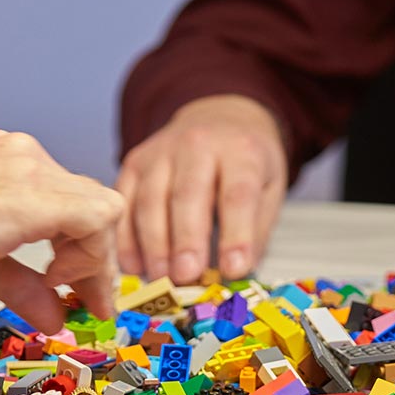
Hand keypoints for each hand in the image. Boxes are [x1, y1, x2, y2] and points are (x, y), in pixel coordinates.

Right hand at [116, 94, 286, 282]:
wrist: (219, 118)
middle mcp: (198, 144)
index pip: (237, 194)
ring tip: (162, 276)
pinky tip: (134, 265)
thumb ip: (256, 230)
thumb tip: (238, 273)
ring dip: (154, 243)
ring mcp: (161, 152)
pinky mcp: (134, 163)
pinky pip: (125, 202)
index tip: (233, 269)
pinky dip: (126, 237)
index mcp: (241, 151)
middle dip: (186, 239)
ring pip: (151, 199)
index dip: (236, 234)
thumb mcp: (268, 188)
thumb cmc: (245, 161)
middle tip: (186, 276)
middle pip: (188, 194)